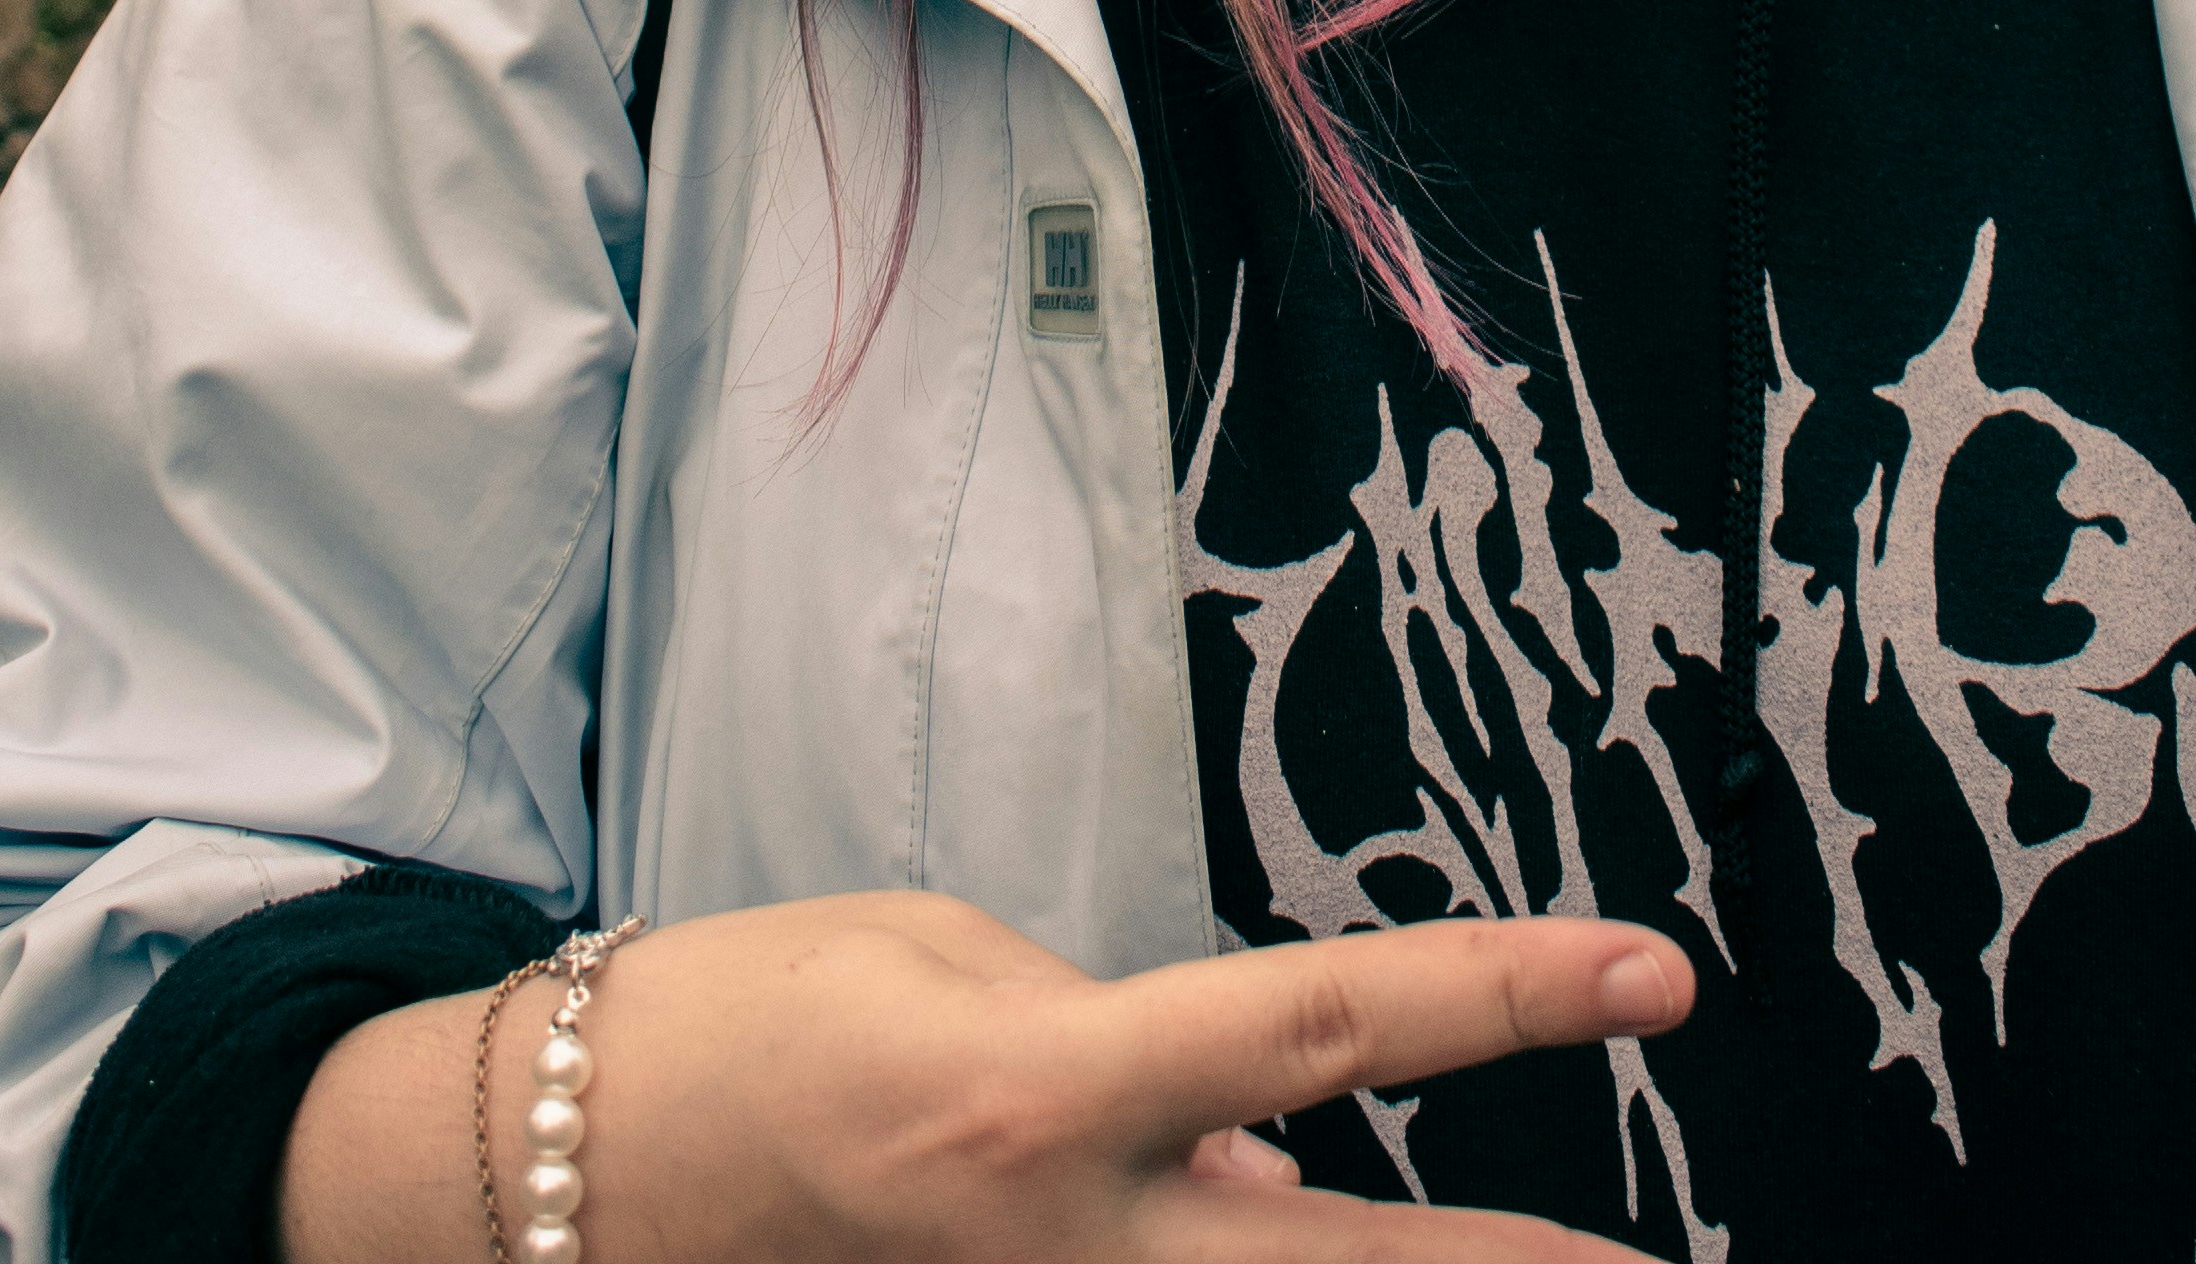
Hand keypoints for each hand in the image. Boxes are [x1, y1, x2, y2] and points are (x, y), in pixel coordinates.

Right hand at [283, 890, 1692, 1263]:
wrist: (548, 1171)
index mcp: (1045, 1088)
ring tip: (1512, 1254)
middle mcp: (1055, 1237)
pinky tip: (1228, 1217)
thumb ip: (1129, 1048)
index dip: (1504, 999)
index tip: (1647, 977)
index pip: (1327, 1028)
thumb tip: (1264, 1162)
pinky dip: (1206, 1261)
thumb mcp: (946, 963)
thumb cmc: (746, 1023)